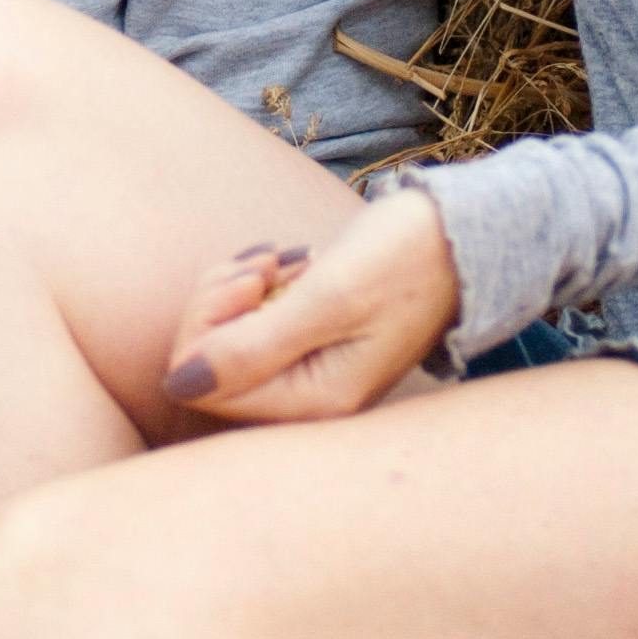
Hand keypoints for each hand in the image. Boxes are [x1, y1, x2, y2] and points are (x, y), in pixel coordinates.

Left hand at [159, 187, 459, 424]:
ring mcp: (308, 372)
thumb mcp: (327, 298)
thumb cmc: (403, 261)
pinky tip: (290, 264)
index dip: (207, 325)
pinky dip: (256, 285)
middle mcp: (307, 400)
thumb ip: (252, 346)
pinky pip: (251, 321)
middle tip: (264, 264)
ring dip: (238, 287)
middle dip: (220, 302)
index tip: (252, 280)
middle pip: (208, 364)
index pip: (203, 384)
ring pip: (224, 337)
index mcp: (313, 402)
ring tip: (280, 260)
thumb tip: (177, 386)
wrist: (460, 236)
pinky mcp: (309, 344)